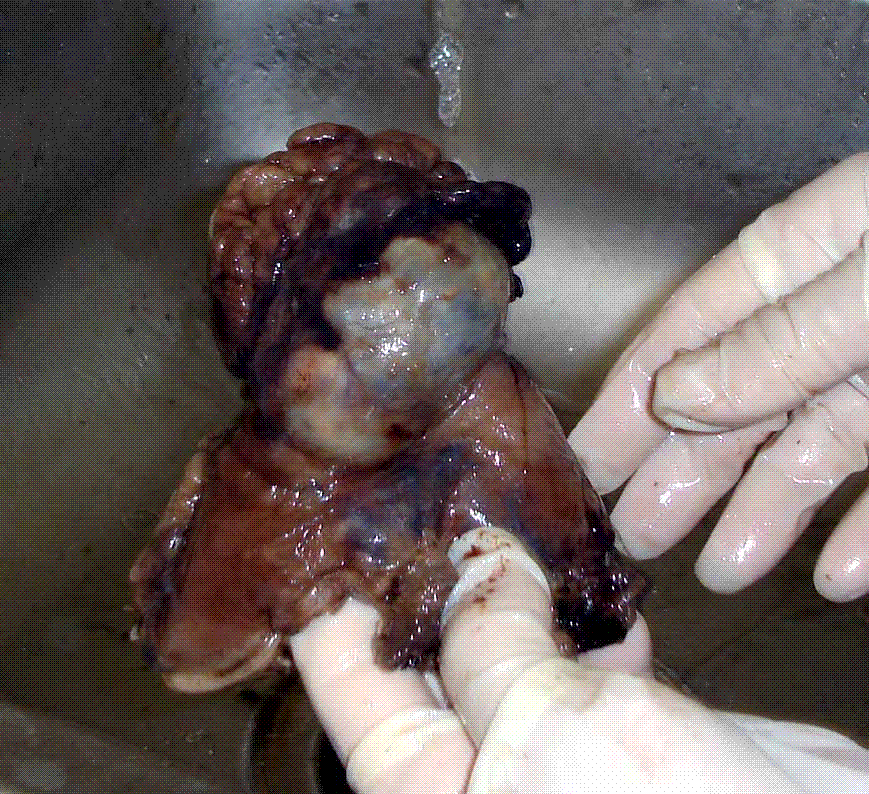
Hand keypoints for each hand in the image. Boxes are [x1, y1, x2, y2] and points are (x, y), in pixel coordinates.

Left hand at [288, 527, 867, 792]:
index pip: (350, 674)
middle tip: (428, 487)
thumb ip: (488, 638)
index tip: (334, 522)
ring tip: (506, 510)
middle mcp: (471, 762)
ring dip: (511, 585)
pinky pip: (575, 656)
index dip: (337, 596)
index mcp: (421, 780)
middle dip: (431, 571)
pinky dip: (582, 614)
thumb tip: (475, 562)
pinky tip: (592, 577)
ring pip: (505, 645)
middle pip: (427, 649)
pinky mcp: (610, 728)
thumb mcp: (540, 726)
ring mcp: (541, 742)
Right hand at [569, 153, 868, 601]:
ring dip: (762, 516)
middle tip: (634, 536)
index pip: (684, 340)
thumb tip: (674, 399)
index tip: (586, 464)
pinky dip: (866, 535)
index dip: (628, 404)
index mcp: (796, 265)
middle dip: (681, 474)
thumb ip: (775, 345)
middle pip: (733, 408)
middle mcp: (831, 321)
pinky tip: (838, 575)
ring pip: (808, 453)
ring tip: (720, 572)